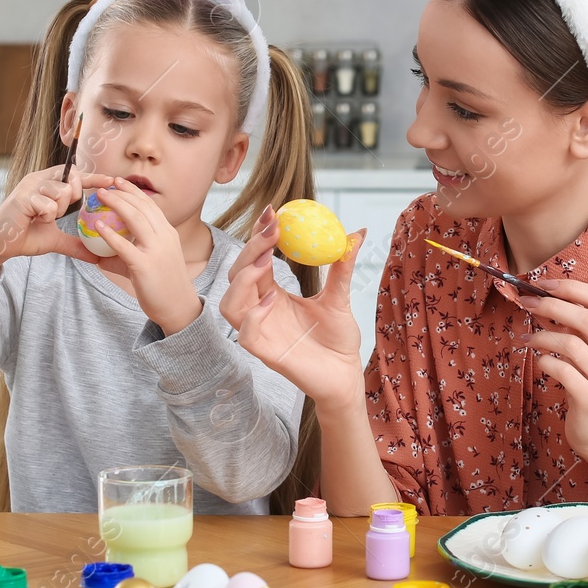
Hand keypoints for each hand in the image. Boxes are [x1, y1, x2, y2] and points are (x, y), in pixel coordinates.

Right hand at [0, 165, 115, 278]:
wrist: (0, 245)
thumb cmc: (24, 237)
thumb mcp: (55, 239)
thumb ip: (75, 243)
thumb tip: (95, 257)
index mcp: (47, 183)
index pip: (75, 174)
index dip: (94, 177)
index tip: (112, 181)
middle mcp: (38, 179)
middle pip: (72, 179)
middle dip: (72, 198)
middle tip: (59, 212)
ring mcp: (29, 186)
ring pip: (61, 191)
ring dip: (57, 210)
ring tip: (43, 217)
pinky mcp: (22, 196)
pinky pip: (48, 204)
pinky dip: (46, 215)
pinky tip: (34, 219)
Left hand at [85, 178, 201, 333]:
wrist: (178, 307)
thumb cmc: (162, 285)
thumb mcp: (149, 262)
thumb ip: (126, 255)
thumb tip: (98, 253)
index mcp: (168, 233)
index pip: (150, 205)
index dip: (134, 191)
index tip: (119, 181)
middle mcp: (164, 237)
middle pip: (142, 206)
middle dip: (123, 191)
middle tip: (106, 183)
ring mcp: (156, 250)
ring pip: (135, 219)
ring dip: (116, 203)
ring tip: (100, 195)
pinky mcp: (145, 265)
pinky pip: (124, 246)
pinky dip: (110, 234)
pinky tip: (97, 225)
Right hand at [219, 205, 367, 411]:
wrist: (346, 375)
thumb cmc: (338, 340)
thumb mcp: (340, 297)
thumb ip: (342, 266)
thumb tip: (358, 232)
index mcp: (273, 294)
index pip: (256, 260)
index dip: (259, 236)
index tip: (274, 212)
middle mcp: (260, 311)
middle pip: (237, 275)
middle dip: (250, 249)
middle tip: (273, 230)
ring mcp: (260, 332)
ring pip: (229, 305)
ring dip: (242, 280)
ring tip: (266, 262)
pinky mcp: (265, 354)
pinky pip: (245, 335)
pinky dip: (253, 316)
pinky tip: (271, 302)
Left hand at [518, 280, 587, 457]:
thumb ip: (574, 327)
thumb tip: (540, 299)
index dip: (573, 288)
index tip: (544, 285)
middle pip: (587, 319)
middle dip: (552, 306)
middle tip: (526, 302)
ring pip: (572, 344)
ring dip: (542, 335)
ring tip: (526, 338)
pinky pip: (562, 371)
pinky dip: (544, 361)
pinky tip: (537, 360)